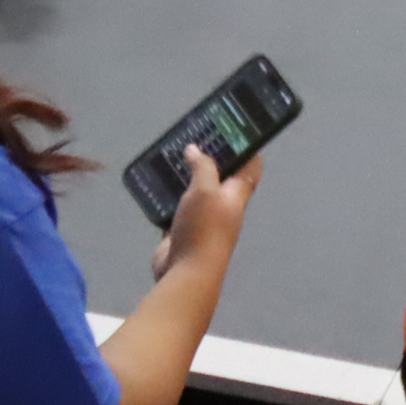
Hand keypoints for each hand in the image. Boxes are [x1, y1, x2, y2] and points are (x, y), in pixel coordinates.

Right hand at [150, 145, 260, 279]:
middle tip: (195, 139)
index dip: (246, 149)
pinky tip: (155, 184)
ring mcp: (201, 219)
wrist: (187, 273)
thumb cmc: (204, 227)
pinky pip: (175, 208)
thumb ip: (202, 167)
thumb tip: (196, 149)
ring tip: (172, 156)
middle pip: (220, 177)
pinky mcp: (181, 230)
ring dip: (185, 177)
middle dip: (210, 160)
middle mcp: (222, 206)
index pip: (250, 167)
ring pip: (195, 192)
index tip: (233, 131)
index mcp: (236, 194)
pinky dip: (167, 197)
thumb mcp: (205, 190)